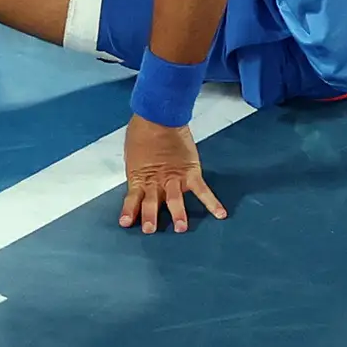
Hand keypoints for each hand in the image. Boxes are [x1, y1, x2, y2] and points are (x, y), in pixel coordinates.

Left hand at [120, 114, 227, 233]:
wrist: (159, 116)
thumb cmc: (141, 132)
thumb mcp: (133, 155)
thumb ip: (138, 171)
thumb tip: (140, 180)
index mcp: (139, 177)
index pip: (132, 199)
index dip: (129, 212)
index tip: (126, 224)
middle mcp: (155, 182)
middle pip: (152, 203)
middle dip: (151, 217)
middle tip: (150, 230)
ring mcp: (174, 178)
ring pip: (175, 200)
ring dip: (178, 214)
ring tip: (181, 228)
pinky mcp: (190, 172)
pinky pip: (202, 190)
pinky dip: (212, 202)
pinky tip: (221, 214)